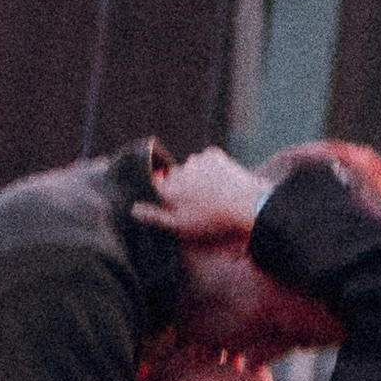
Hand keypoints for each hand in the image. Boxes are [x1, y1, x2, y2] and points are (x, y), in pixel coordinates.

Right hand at [149, 146, 267, 243]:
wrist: (247, 205)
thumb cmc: (212, 221)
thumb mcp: (181, 226)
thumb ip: (155, 216)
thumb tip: (133, 208)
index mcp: (168, 189)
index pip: (155, 186)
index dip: (164, 195)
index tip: (175, 204)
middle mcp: (178, 171)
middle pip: (173, 176)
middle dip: (181, 186)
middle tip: (198, 203)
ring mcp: (196, 161)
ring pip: (190, 167)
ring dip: (196, 176)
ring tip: (212, 194)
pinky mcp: (213, 155)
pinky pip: (206, 159)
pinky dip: (210, 167)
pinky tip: (220, 182)